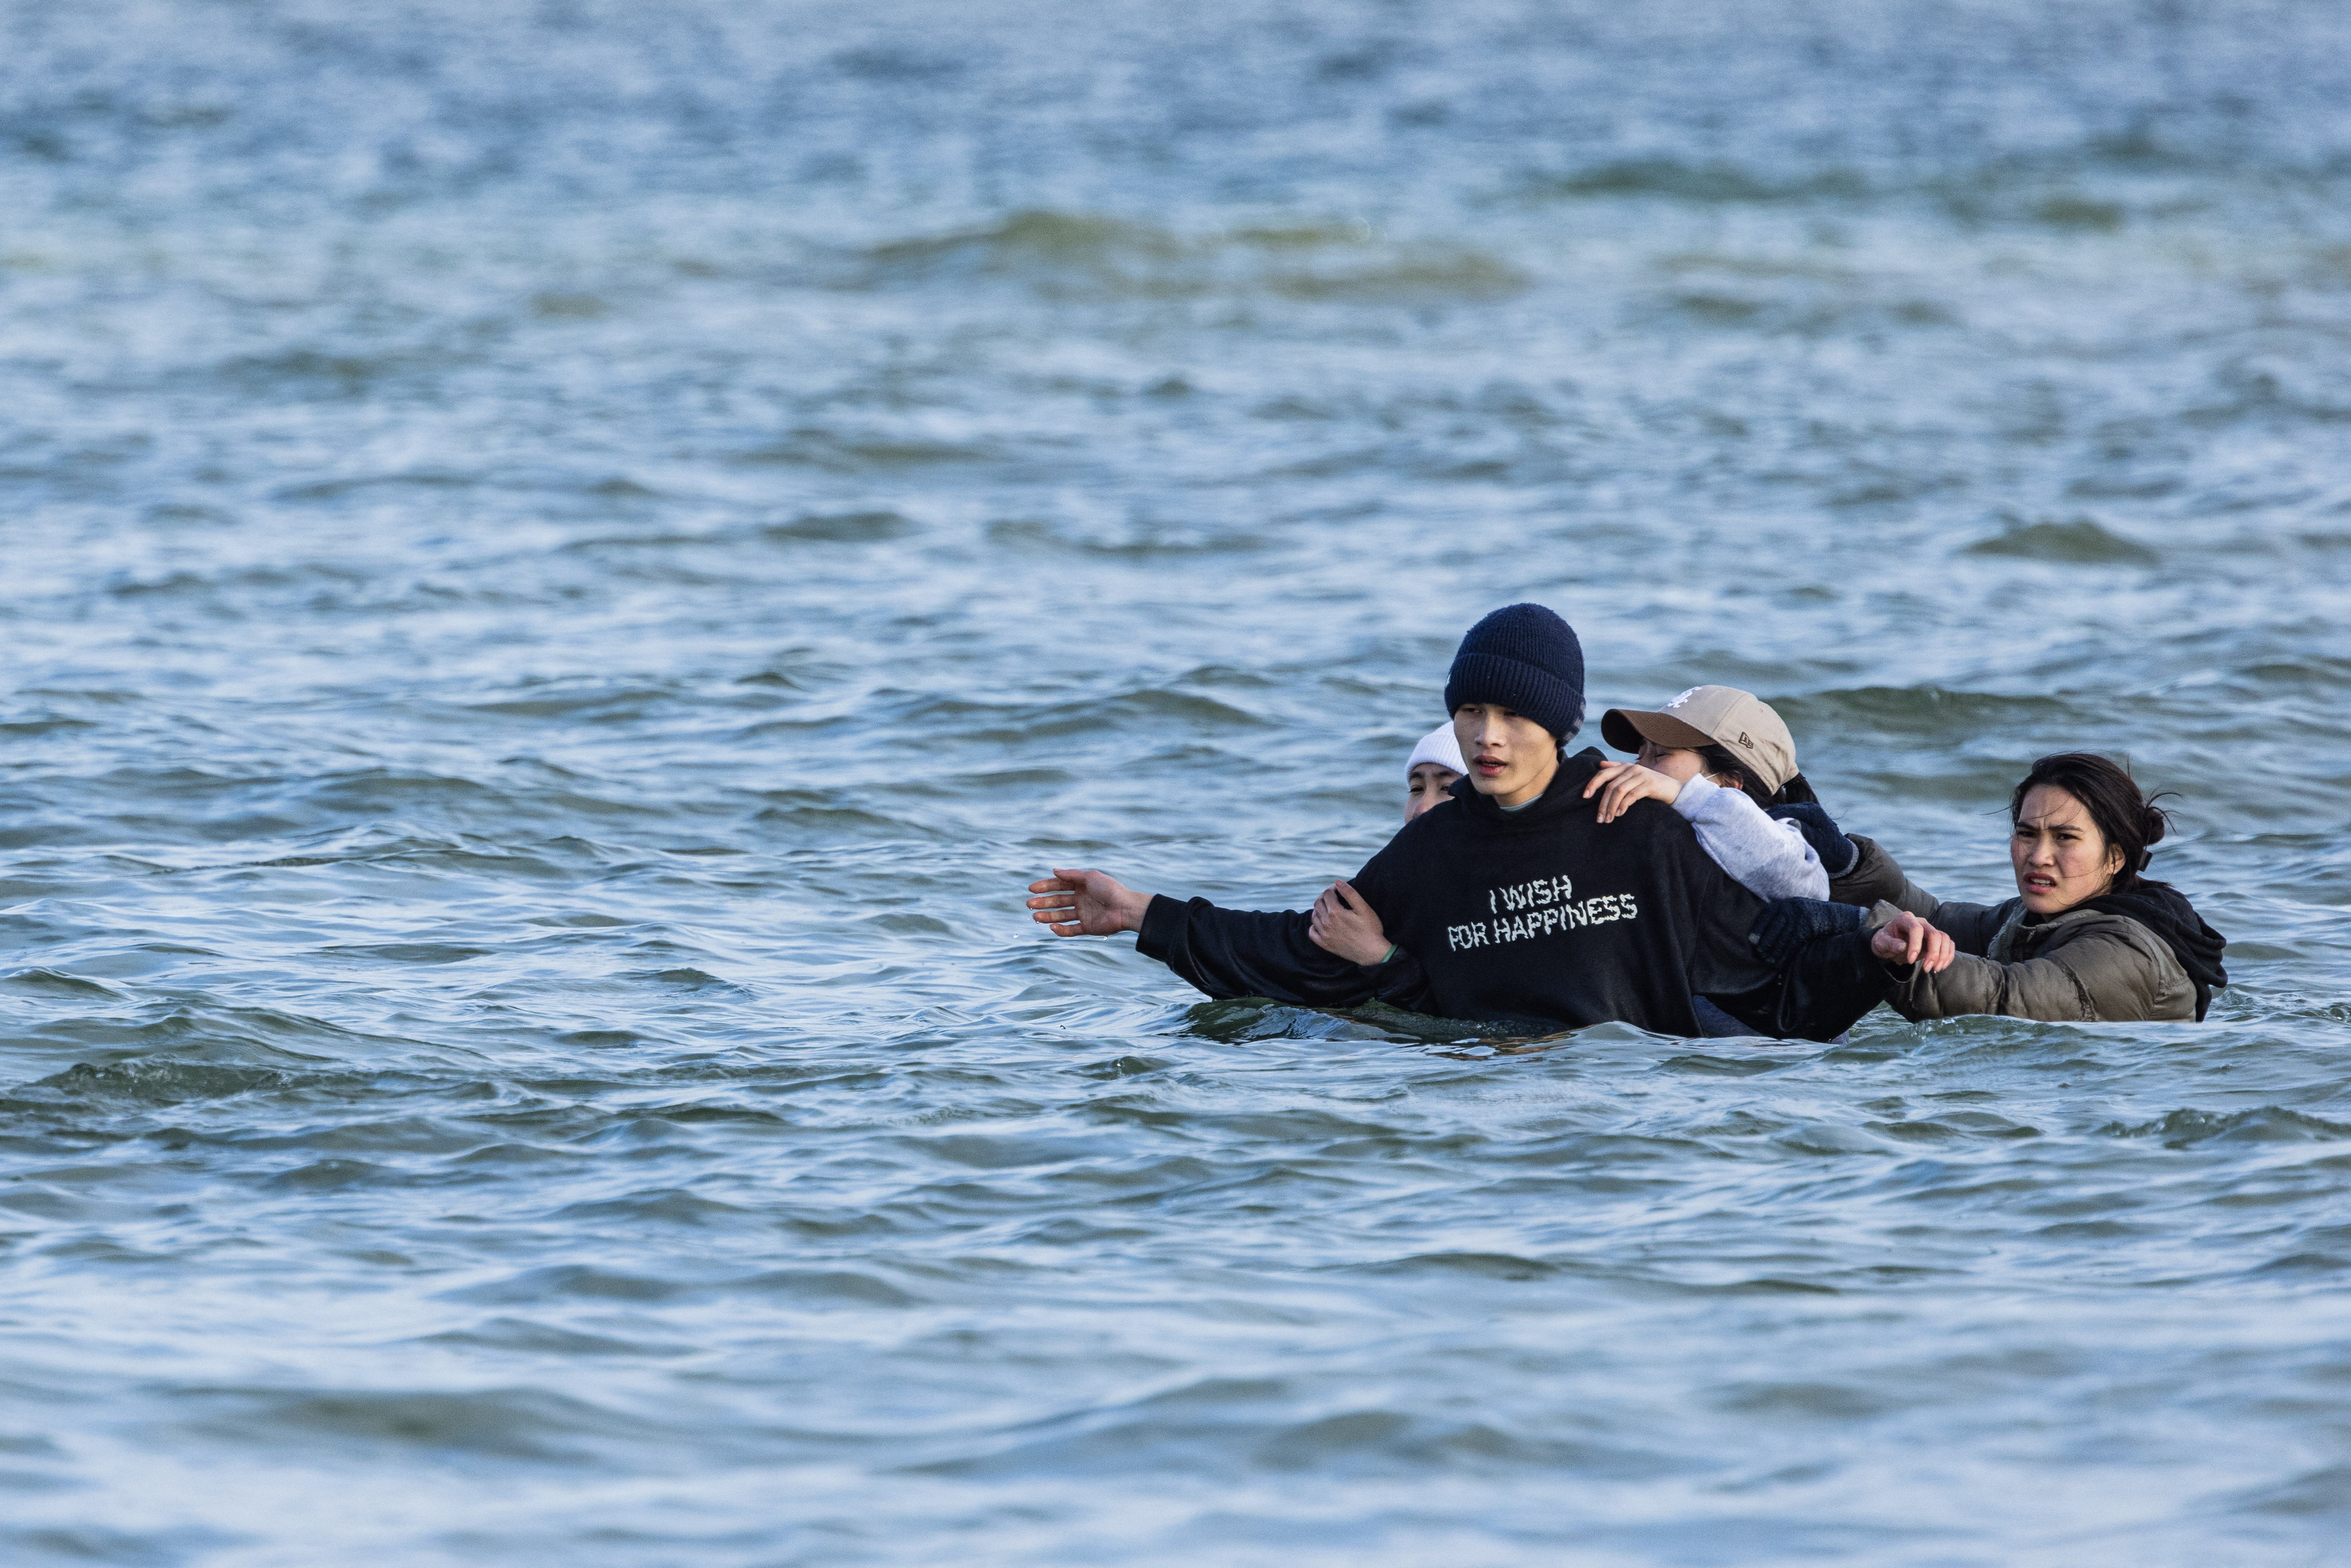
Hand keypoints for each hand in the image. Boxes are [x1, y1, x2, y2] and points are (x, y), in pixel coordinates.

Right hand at [1026, 869, 1151, 936]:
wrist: (1125, 908)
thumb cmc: (1110, 890)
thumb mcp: (1090, 877)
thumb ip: (1071, 875)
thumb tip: (1054, 871)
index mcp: (1082, 886)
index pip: (1059, 886)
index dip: (1045, 886)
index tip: (1032, 889)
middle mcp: (1081, 899)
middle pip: (1058, 901)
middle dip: (1043, 902)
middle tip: (1029, 904)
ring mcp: (1084, 914)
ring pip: (1061, 916)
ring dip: (1048, 916)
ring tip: (1035, 916)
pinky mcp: (1088, 927)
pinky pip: (1071, 930)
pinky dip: (1061, 930)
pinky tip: (1051, 926)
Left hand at [1308, 879, 1390, 964]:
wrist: (1372, 953)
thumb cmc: (1371, 929)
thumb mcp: (1364, 908)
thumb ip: (1350, 893)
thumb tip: (1337, 882)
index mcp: (1335, 912)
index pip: (1327, 894)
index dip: (1332, 888)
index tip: (1338, 889)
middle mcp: (1327, 923)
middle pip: (1318, 903)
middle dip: (1324, 897)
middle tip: (1332, 896)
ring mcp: (1325, 935)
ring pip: (1314, 917)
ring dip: (1319, 909)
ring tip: (1327, 907)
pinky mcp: (1326, 945)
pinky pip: (1312, 933)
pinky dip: (1314, 926)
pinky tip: (1321, 923)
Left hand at [1584, 760, 1682, 822]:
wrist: (1675, 790)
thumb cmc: (1651, 786)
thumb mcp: (1634, 777)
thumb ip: (1618, 770)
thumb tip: (1601, 764)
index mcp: (1625, 766)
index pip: (1603, 773)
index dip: (1592, 784)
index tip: (1584, 797)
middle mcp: (1632, 768)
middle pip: (1610, 785)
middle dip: (1602, 803)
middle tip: (1599, 818)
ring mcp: (1641, 775)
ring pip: (1619, 791)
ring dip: (1611, 807)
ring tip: (1608, 819)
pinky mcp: (1649, 784)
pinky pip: (1631, 795)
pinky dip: (1623, 805)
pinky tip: (1619, 814)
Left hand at [1870, 911, 1954, 972]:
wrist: (1889, 942)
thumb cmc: (1885, 940)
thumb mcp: (1880, 942)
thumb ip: (1890, 944)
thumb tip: (1902, 946)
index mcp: (1905, 919)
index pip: (1916, 929)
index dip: (1915, 945)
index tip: (1911, 960)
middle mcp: (1920, 922)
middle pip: (1934, 934)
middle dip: (1933, 953)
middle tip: (1926, 969)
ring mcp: (1929, 929)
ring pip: (1944, 938)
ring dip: (1943, 956)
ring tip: (1935, 969)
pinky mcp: (1936, 938)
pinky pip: (1948, 943)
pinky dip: (1948, 955)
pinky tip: (1941, 966)